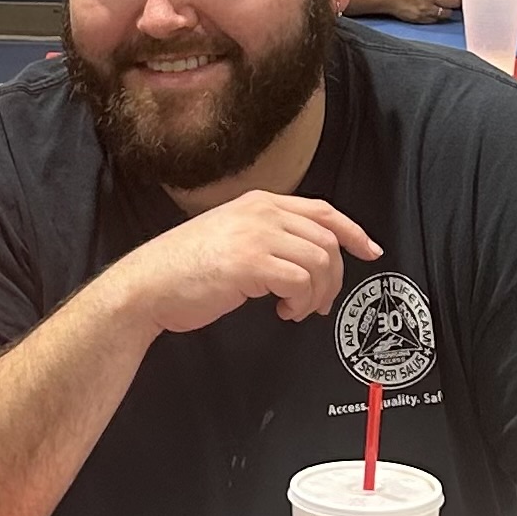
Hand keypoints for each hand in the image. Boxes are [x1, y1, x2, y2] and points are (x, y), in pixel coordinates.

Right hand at [114, 190, 381, 334]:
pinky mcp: (251, 262)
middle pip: (328, 239)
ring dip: (316, 294)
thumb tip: (305, 260)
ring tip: (296, 310)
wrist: (147, 287)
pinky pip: (301, 281)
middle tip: (320, 304)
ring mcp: (257, 234)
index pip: (322, 210)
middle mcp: (261, 211)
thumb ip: (267, 237)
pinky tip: (283, 313)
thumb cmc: (183, 272)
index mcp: (259, 202)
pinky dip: (301, 302)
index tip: (369, 251)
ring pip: (320, 262)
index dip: (353, 231)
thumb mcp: (231, 239)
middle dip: (334, 277)